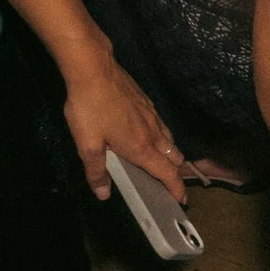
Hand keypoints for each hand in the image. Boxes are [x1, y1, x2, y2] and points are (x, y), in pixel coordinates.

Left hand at [60, 53, 187, 202]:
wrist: (95, 70)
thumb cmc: (90, 109)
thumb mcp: (86, 145)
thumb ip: (97, 171)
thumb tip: (104, 194)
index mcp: (140, 147)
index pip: (166, 172)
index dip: (176, 188)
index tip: (182, 199)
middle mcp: (152, 133)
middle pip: (173, 156)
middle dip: (175, 172)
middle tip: (171, 183)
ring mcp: (152, 116)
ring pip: (169, 139)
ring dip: (171, 154)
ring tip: (165, 161)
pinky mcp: (147, 102)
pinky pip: (161, 125)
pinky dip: (163, 137)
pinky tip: (151, 134)